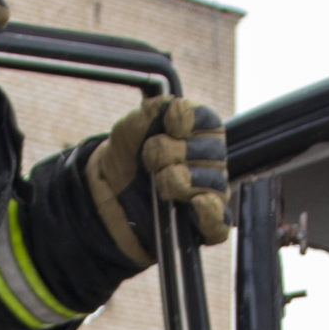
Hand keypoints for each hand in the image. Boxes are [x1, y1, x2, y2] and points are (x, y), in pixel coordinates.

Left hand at [85, 97, 229, 265]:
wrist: (109, 188)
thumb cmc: (130, 153)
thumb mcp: (134, 124)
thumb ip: (154, 110)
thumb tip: (173, 105)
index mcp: (201, 131)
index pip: (207, 120)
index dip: (186, 121)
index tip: (168, 127)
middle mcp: (212, 160)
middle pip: (211, 153)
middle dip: (172, 153)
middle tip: (149, 159)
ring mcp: (211, 192)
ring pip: (214, 185)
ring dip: (180, 180)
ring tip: (159, 182)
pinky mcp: (201, 224)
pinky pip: (219, 223)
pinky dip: (211, 213)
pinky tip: (198, 203)